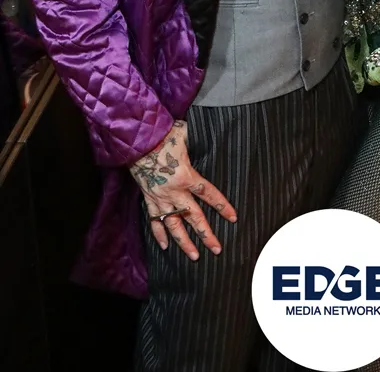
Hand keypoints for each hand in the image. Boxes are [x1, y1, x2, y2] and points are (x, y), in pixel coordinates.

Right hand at [130, 120, 236, 259]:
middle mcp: (174, 191)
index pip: (209, 194)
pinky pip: (154, 220)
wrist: (136, 142)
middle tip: (217, 249)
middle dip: (206, 234)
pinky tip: (165, 246)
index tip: (233, 217)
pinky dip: (159, 234)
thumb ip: (197, 141)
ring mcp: (161, 197)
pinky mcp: (149, 198)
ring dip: (184, 242)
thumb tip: (209, 134)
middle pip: (194, 217)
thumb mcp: (184, 135)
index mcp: (187, 176)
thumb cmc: (162, 135)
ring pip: (174, 225)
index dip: (222, 206)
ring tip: (194, 256)